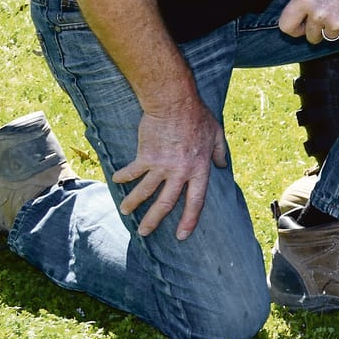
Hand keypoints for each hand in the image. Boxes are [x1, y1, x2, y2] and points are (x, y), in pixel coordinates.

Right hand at [111, 100, 228, 239]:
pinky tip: (117, 181)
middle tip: (144, 232)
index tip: (181, 235)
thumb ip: (219, 151)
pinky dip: (123, 177)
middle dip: (153, 220)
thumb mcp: (216, 133)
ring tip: (125, 211)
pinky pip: (132, 172)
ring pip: (145, 192)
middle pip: (166, 203)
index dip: (189, 220)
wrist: (174, 103)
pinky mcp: (145, 156)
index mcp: (199, 168)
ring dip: (133, 203)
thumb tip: (221, 165)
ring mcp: (161, 165)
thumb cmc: (197, 115)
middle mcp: (180, 172)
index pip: (196, 201)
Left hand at [278, 0, 338, 48]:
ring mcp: (336, 22)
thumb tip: (297, 21)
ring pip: (329, 37)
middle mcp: (318, 12)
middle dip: (318, 29)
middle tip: (332, 13)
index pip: (286, 27)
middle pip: (310, 37)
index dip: (295, 28)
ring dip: (336, 28)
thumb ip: (303, 2)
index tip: (302, 27)